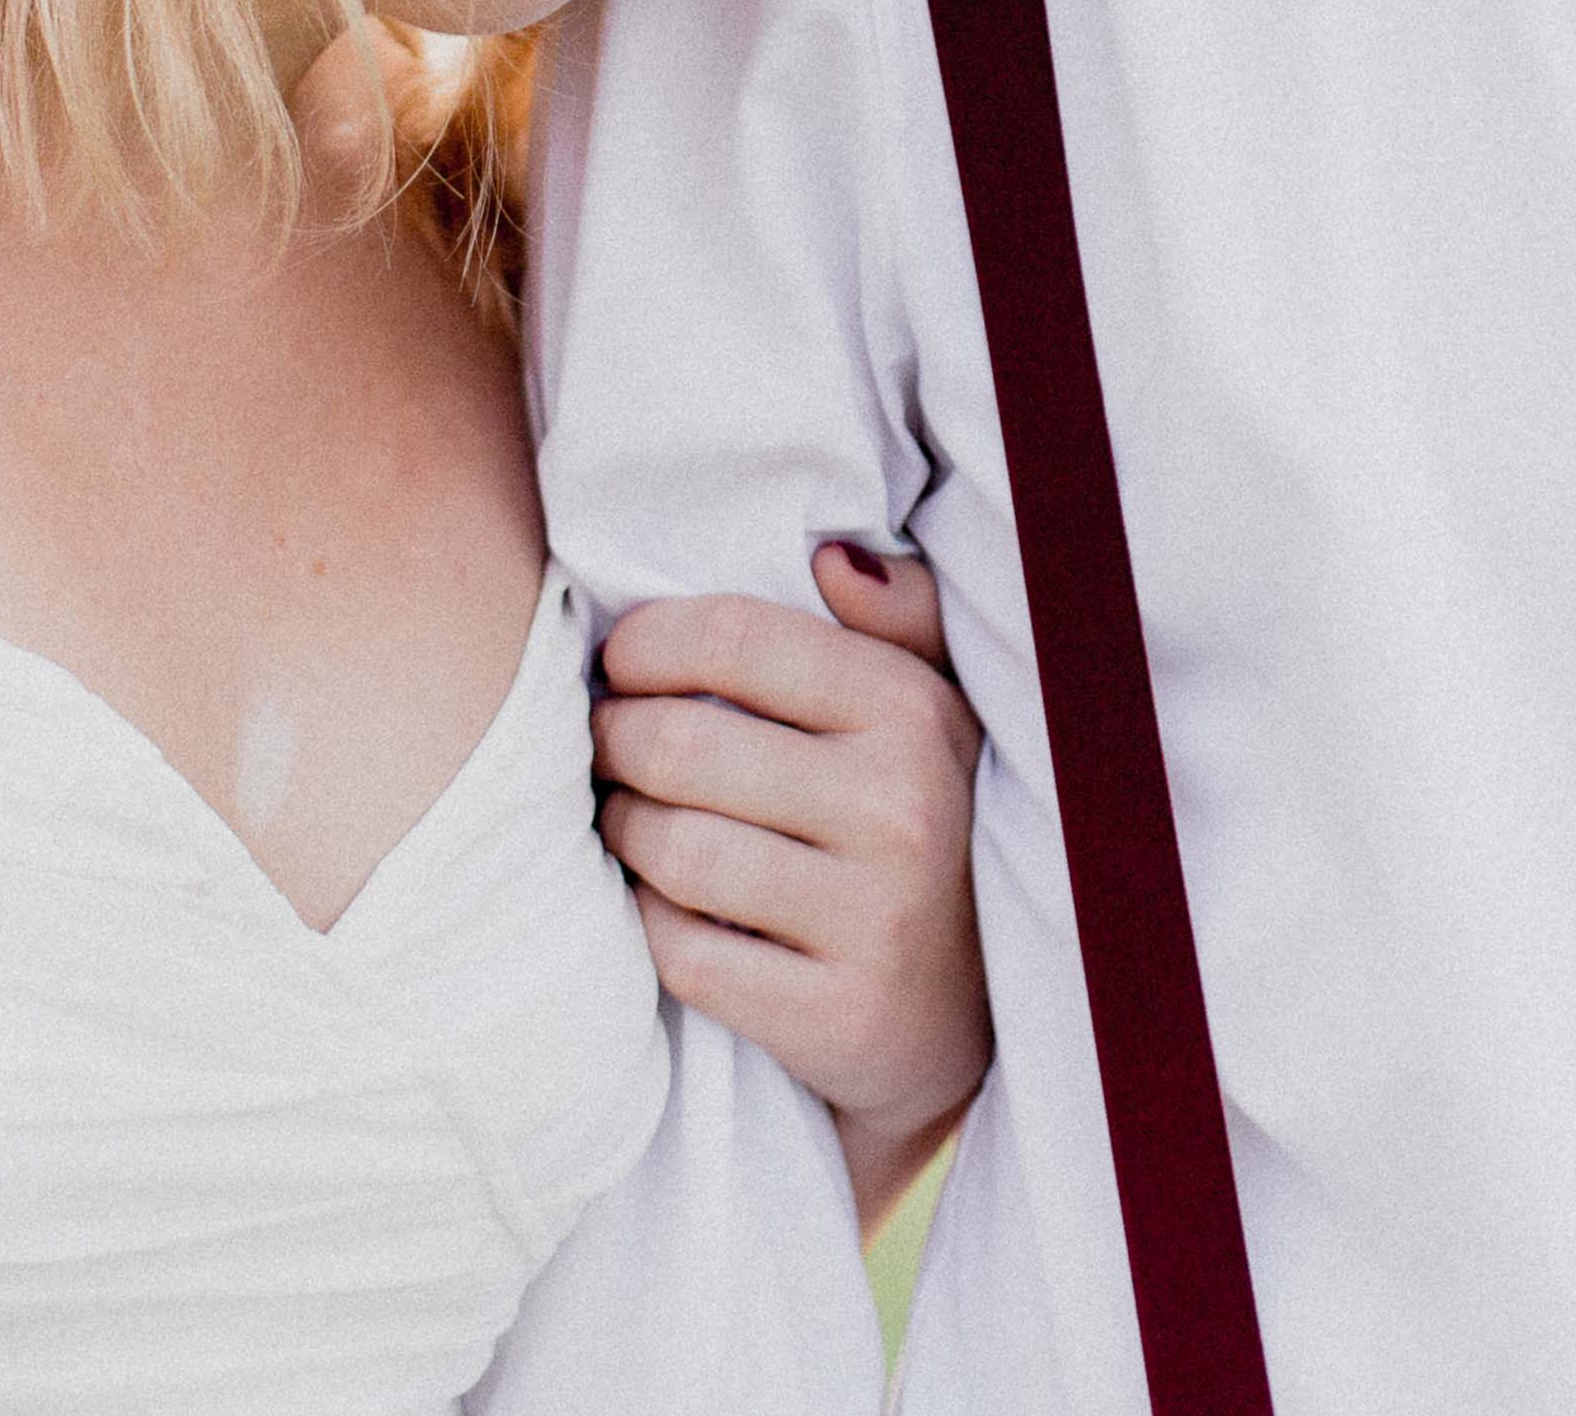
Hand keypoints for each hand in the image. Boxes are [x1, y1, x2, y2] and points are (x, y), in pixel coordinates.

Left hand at [591, 541, 986, 1227]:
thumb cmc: (928, 826)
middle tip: (605, 744)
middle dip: (613, 738)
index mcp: (914, 711)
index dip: (645, 643)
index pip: (733, 639)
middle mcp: (902, 809)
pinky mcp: (835, 1017)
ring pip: (670, 848)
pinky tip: (663, 901)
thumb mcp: (940, 708)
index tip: (621, 664)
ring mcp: (873, 920)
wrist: (970, 1015)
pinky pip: (680, 951)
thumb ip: (901, 616)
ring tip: (629, 817)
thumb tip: (832, 559)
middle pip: (678, 745)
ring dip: (623, 827)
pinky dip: (649, 922)